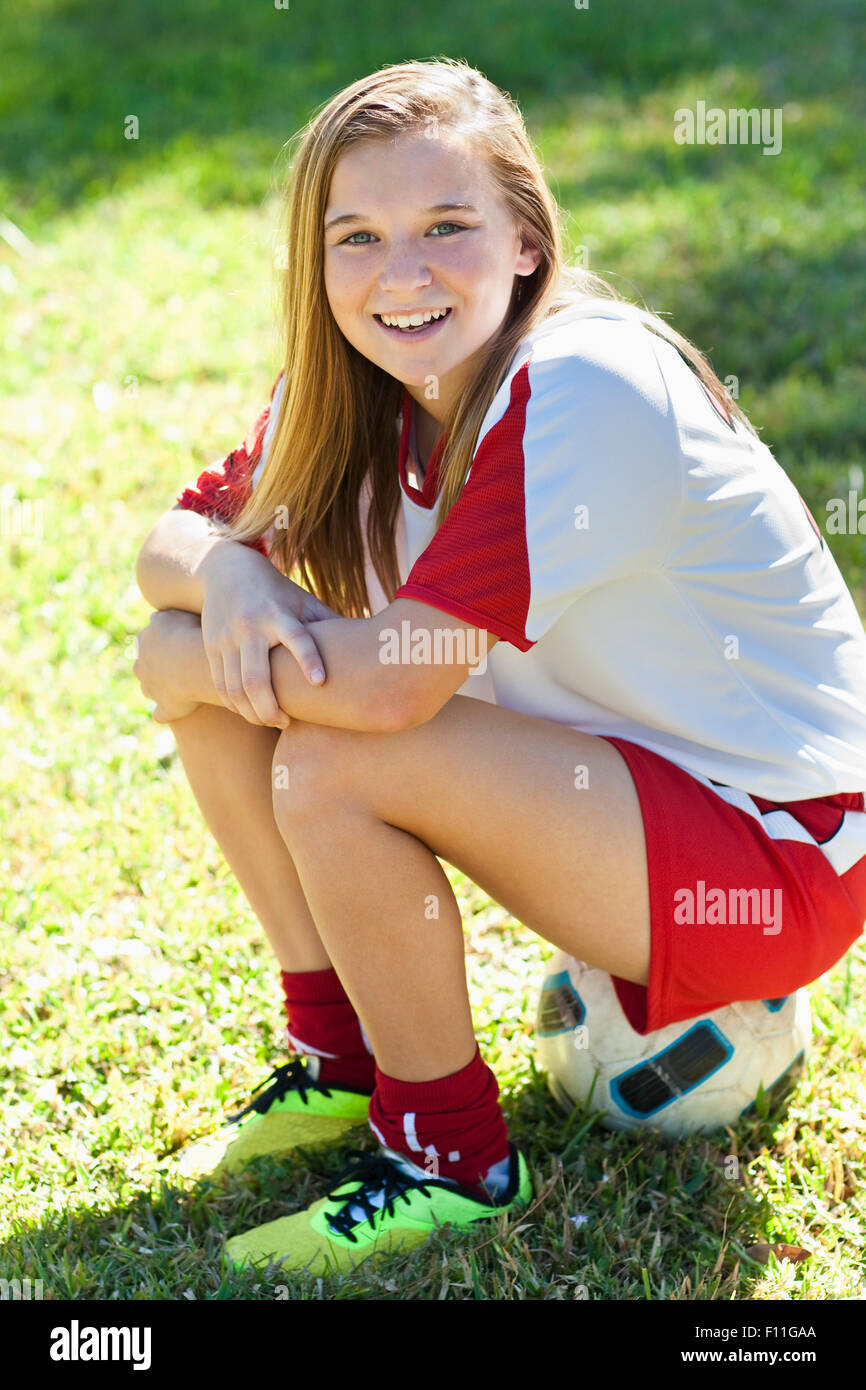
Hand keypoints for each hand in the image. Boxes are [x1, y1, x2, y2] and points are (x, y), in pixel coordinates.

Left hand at [133, 610, 203, 722]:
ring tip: (182, 686)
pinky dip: (166, 712)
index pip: (146, 643)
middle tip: (179, 665)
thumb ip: (164, 617)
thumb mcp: (176, 614)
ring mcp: (151, 689)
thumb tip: (154, 617)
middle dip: (156, 668)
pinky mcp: (165, 708)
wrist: (198, 661)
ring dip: (160, 689)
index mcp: (143, 642)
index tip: (177, 643)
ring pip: (150, 690)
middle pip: (144, 668)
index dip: (161, 644)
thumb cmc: (191, 632)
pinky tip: (178, 710)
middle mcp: (141, 667)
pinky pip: (162, 713)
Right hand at [200, 548, 340, 726]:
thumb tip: (370, 645)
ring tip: (272, 722)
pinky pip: (220, 686)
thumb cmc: (277, 592)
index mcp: (278, 613)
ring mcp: (226, 639)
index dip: (309, 660)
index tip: (321, 683)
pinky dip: (234, 705)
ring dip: (252, 713)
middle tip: (286, 723)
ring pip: (235, 688)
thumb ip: (328, 623)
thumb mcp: (303, 600)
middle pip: (256, 678)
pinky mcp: (211, 648)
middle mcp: (250, 626)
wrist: (225, 570)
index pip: (296, 638)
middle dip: (271, 709)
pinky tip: (249, 713)